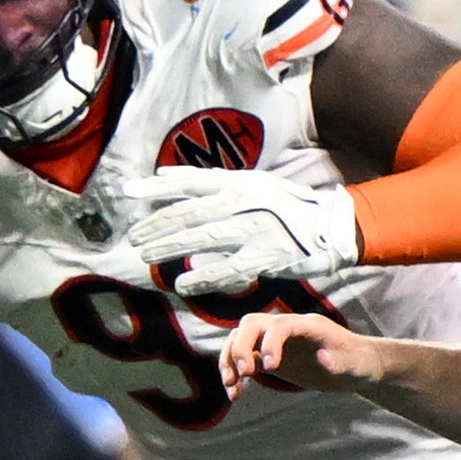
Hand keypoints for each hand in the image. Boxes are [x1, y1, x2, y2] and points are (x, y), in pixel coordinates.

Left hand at [124, 169, 357, 295]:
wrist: (332, 227)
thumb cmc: (287, 205)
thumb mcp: (253, 182)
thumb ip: (211, 181)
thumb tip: (164, 175)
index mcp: (240, 181)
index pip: (190, 182)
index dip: (157, 187)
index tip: (128, 193)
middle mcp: (245, 202)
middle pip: (191, 213)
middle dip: (158, 225)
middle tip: (134, 238)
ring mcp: (256, 230)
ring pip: (204, 240)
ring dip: (171, 248)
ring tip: (146, 256)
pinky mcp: (267, 258)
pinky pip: (228, 270)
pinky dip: (203, 277)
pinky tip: (182, 284)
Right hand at [216, 308, 373, 398]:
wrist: (356, 367)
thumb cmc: (360, 363)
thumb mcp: (357, 366)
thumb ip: (342, 362)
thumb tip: (323, 358)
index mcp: (309, 326)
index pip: (280, 325)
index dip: (270, 342)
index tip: (269, 367)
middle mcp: (287, 328)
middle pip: (251, 324)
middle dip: (241, 346)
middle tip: (245, 374)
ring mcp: (276, 342)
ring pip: (240, 338)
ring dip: (229, 359)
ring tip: (232, 386)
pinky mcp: (270, 357)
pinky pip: (243, 358)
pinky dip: (234, 373)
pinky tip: (236, 394)